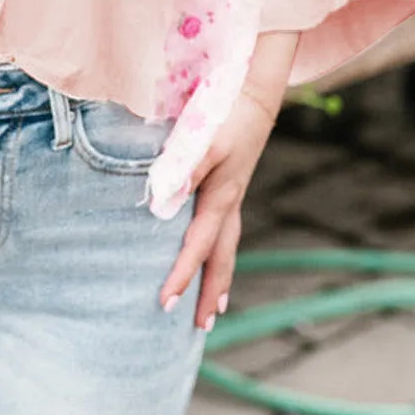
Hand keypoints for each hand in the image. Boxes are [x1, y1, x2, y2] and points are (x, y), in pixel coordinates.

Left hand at [159, 29, 299, 330]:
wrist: (254, 88)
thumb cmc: (225, 111)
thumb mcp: (202, 139)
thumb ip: (181, 169)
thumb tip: (161, 206)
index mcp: (220, 197)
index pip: (197, 247)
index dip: (180, 276)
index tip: (164, 303)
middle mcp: (230, 201)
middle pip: (221, 257)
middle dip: (209, 291)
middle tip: (199, 326)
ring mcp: (234, 192)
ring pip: (227, 244)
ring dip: (219, 276)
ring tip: (213, 307)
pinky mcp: (232, 180)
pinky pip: (226, 227)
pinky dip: (219, 249)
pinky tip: (213, 250)